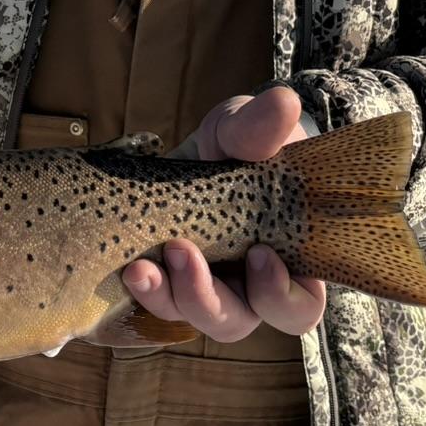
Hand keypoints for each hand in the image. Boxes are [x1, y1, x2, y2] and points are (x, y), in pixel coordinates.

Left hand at [121, 87, 328, 341]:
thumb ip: (262, 126)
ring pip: (190, 318)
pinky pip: (153, 303)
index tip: (259, 255)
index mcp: (287, 261)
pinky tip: (127, 268)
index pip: (299, 306)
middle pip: (236, 321)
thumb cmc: (240, 143)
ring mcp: (203, 287)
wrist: (196, 148)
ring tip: (140, 267)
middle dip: (207, 298)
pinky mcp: (164, 281)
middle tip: (182, 251)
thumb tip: (284, 103)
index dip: (281, 296)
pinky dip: (141, 290)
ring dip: (166, 297)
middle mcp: (246, 287)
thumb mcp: (247, 129)